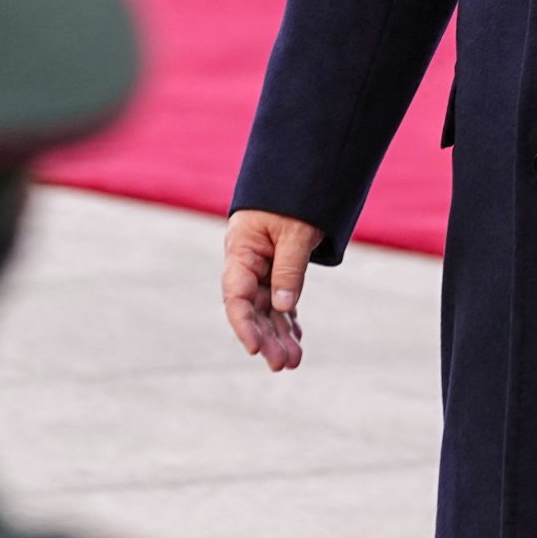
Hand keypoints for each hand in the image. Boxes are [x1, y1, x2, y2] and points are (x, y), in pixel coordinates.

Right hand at [220, 209, 322, 368]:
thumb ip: (289, 268)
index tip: (255, 348)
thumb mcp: (295, 230)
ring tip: (293, 361)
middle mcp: (246, 264)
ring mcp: (261, 267)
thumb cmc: (293, 197)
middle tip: (282, 365)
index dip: (244, 325)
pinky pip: (280, 298)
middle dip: (267, 338)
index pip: (236, 296)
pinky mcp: (277, 267)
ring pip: (267, 308)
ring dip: (279, 334)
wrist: (300, 172)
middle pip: (252, 308)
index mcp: (240, 252)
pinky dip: (288, 318)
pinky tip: (295, 339)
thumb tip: (283, 307)